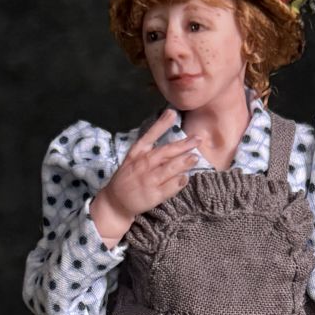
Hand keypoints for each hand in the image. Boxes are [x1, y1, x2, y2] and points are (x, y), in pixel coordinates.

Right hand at [89, 107, 200, 240]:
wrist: (116, 202)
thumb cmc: (128, 177)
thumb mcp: (133, 158)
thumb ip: (150, 147)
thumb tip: (168, 138)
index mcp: (137, 153)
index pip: (149, 136)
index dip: (161, 124)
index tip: (172, 113)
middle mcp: (142, 165)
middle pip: (164, 152)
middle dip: (182, 145)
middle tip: (197, 139)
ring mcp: (148, 181)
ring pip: (168, 169)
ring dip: (182, 163)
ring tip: (195, 158)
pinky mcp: (153, 196)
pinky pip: (168, 188)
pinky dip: (178, 183)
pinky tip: (185, 178)